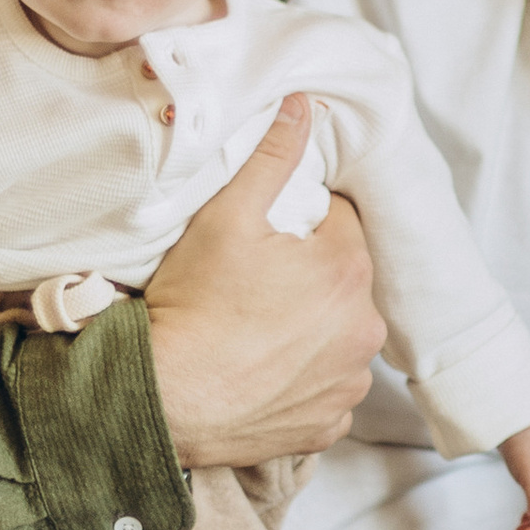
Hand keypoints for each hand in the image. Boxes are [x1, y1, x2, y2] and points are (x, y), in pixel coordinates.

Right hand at [144, 95, 384, 467]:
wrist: (164, 398)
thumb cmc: (193, 305)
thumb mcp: (227, 216)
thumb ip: (273, 157)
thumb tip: (304, 106)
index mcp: (348, 271)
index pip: (339, 226)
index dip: (300, 229)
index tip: (263, 243)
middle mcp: (364, 329)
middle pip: (342, 285)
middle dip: (309, 280)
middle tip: (252, 288)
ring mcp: (349, 381)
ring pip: (338, 338)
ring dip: (311, 332)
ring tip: (255, 332)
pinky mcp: (330, 423)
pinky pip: (326, 390)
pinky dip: (303, 381)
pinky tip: (263, 372)